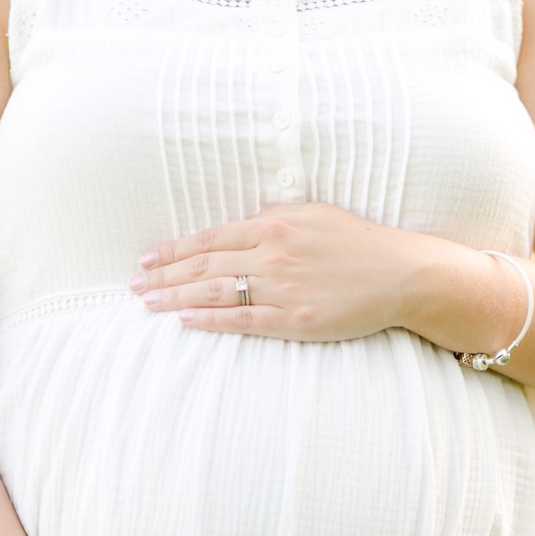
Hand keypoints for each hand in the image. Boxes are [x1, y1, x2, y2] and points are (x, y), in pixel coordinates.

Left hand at [130, 203, 415, 341]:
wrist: (402, 273)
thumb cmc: (358, 243)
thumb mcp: (314, 215)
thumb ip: (274, 220)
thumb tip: (240, 230)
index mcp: (275, 224)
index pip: (210, 238)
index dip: (173, 250)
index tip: (146, 259)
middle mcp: (273, 253)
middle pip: (204, 265)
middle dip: (163, 275)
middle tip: (133, 285)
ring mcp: (283, 287)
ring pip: (215, 292)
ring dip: (175, 297)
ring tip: (147, 303)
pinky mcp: (295, 318)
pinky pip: (242, 320)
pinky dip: (210, 319)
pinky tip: (184, 320)